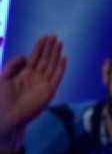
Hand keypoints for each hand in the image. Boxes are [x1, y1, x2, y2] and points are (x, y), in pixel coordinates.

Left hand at [0, 35, 66, 153]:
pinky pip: (57, 77)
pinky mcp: (49, 91)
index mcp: (24, 74)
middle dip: (49, 48)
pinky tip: (63, 58)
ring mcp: (43, 83)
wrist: (6, 117)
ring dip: (56, 54)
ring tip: (59, 42)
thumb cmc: (2, 99)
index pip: (34, 57)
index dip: (40, 47)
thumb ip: (12, 66)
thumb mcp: (3, 79)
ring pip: (52, 65)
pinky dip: (61, 67)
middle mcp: (35, 77)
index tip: (45, 37)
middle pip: (45, 59)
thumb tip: (24, 55)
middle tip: (54, 36)